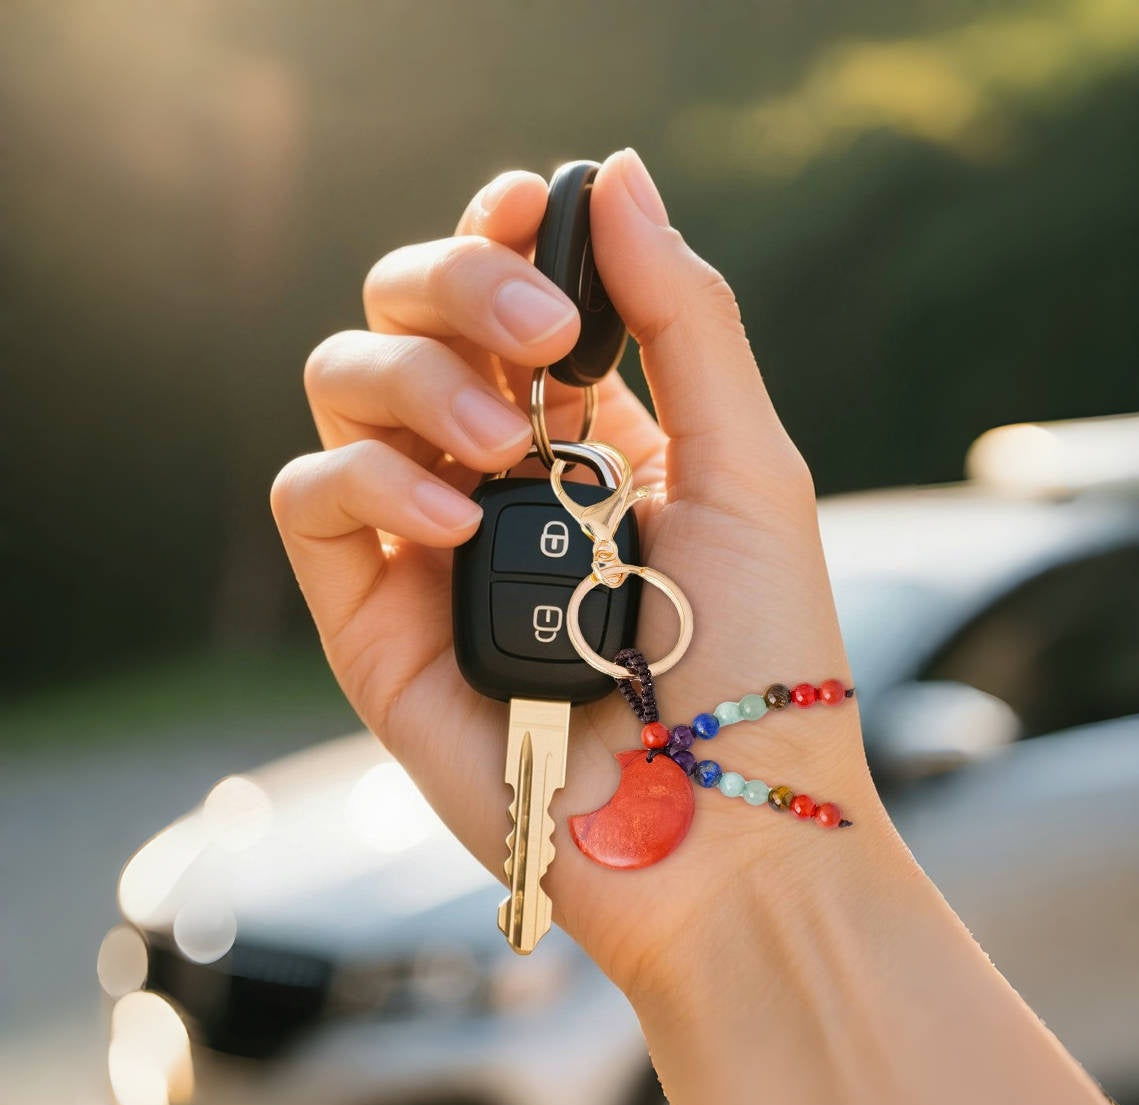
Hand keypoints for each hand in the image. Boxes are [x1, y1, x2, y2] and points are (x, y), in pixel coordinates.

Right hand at [271, 148, 879, 995]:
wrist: (721, 825)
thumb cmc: (757, 657)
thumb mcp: (747, 465)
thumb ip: (685, 318)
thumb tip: (620, 176)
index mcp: (585, 430)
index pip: (501, 293)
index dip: (496, 233)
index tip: (527, 205)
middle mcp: (495, 471)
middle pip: (407, 315)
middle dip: (455, 286)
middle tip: (539, 334)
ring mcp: (426, 539)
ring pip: (343, 385)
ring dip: (417, 378)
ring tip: (502, 446)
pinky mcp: (372, 616)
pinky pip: (311, 498)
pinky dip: (372, 481)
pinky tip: (456, 517)